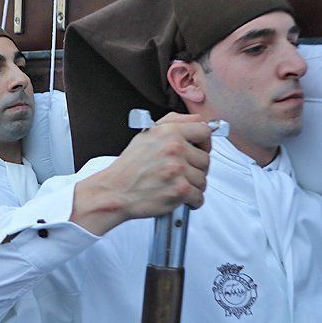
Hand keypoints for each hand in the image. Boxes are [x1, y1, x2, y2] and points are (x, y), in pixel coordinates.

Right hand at [70, 113, 211, 235]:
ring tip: (177, 185)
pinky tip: (180, 197)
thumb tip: (197, 120)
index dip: (205, 142)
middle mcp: (175, 149)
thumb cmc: (129, 167)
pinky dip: (192, 201)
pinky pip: (199, 197)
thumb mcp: (147, 134)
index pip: (204, 130)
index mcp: (169, 132)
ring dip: (193, 186)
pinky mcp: (180, 190)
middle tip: (183, 173)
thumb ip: (173, 122)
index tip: (201, 150)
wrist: (115, 191)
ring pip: (203, 179)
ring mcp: (178, 170)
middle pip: (206, 159)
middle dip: (196, 169)